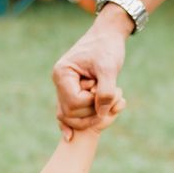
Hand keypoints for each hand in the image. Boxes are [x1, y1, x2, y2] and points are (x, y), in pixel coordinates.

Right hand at [52, 4, 131, 138]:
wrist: (107, 35)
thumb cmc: (107, 47)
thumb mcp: (109, 67)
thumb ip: (106, 91)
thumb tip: (101, 114)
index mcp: (62, 74)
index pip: (74, 103)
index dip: (93, 104)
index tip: (109, 92)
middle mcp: (59, 82)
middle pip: (70, 113)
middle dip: (92, 113)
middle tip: (114, 101)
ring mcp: (63, 88)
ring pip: (69, 116)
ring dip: (91, 117)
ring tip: (112, 104)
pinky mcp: (71, 92)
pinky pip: (68, 112)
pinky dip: (72, 123)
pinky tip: (69, 138)